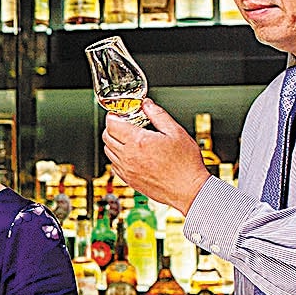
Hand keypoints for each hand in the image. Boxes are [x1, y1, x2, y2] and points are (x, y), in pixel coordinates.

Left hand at [102, 99, 210, 213]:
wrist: (189, 190)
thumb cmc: (186, 163)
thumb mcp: (176, 132)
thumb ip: (158, 115)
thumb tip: (146, 104)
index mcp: (138, 142)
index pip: (112, 125)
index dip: (113, 117)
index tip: (118, 114)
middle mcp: (128, 157)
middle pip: (106, 137)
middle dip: (112, 128)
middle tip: (123, 124)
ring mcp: (127, 170)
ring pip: (108, 152)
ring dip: (114, 142)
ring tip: (128, 138)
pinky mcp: (129, 181)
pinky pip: (114, 166)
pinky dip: (117, 157)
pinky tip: (131, 154)